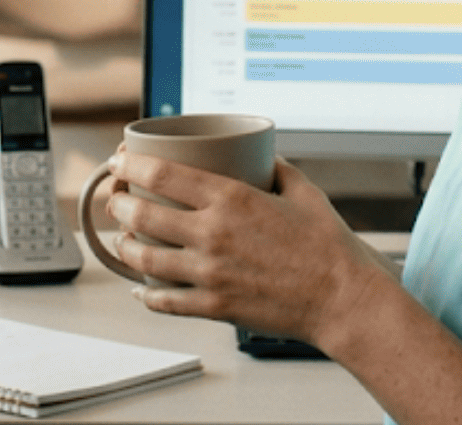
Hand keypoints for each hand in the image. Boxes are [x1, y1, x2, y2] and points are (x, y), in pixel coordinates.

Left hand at [106, 152, 389, 344]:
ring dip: (125, 246)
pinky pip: (166, 301)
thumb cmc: (328, 247)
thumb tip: (259, 155)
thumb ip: (274, 168)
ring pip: (145, 258)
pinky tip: (140, 290)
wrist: (344, 299)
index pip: (161, 172)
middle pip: (143, 213)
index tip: (119, 162)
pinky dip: (146, 295)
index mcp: (230, 198)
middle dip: (119, 204)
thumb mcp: (302, 190)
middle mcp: (213, 233)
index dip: (130, 165)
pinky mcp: (215, 306)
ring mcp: (211, 272)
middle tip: (117, 200)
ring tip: (123, 239)